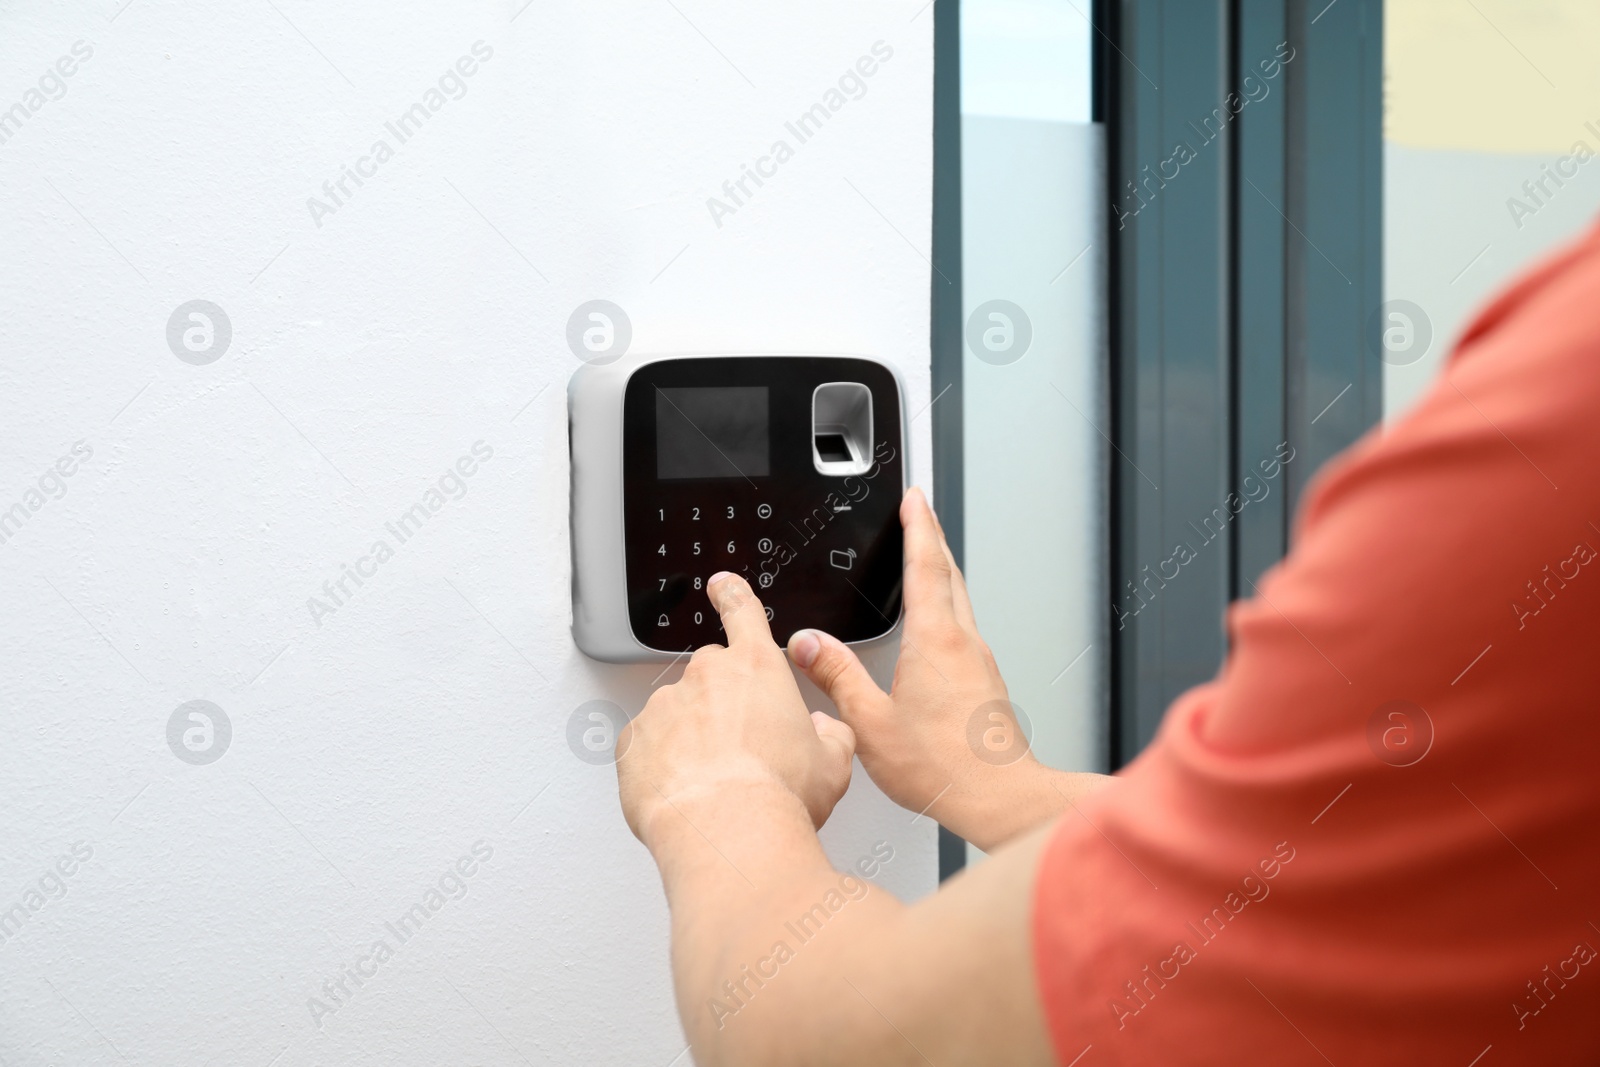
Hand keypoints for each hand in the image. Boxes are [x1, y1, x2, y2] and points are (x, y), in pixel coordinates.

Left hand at [616, 572, 857, 848]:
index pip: (743, 613)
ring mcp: (665, 706)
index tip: (721, 586)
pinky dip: (661, 766)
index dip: (733, 596)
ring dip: (691, 740)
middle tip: (742, 751)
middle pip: (712, 677)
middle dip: (723, 706)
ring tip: (715, 785)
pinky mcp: (632, 741)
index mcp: (757, 668)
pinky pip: (646, 748)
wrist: (726, 831)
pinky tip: (686, 794)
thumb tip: (825, 731)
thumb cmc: (778, 795)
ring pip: (677, 716)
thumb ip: (830, 734)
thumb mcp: (833, 763)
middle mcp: (706, 677)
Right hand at [787, 487, 1097, 850]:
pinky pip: (964, 629)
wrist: (999, 797)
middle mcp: (963, 643)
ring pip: (961, 600)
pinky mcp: (986, 682)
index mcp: (934, 641)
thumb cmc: (944, 768)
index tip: (915, 499)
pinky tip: (935, 628)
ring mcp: (980, 662)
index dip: (918, 526)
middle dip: (932, 538)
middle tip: (921, 515)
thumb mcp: (870, 722)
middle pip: (950, 573)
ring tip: (926, 561)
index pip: (925, 565)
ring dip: (942, 572)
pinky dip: (948, 609)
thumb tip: (809, 645)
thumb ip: (837, 677)